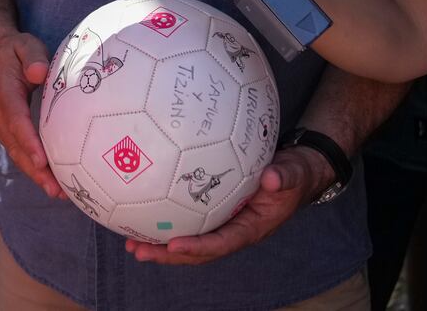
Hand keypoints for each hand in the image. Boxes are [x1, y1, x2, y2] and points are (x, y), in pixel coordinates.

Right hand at [0, 13, 61, 198]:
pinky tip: (49, 179)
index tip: (41, 160)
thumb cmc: (15, 49)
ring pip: (15, 152)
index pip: (16, 119)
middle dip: (35, 169)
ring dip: (34, 173)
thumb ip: (33, 57)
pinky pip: (17, 150)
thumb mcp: (25, 45)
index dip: (28, 141)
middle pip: (15, 144)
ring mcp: (0, 122)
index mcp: (4, 90)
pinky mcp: (5, 127)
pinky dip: (31, 166)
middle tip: (56, 188)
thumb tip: (39, 73)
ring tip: (57, 191)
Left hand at [126, 146, 327, 264]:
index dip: (198, 247)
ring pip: (189, 238)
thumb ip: (285, 177)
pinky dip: (167, 221)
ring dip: (161, 243)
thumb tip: (272, 178)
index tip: (174, 245)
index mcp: (251, 229)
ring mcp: (223, 222)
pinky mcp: (215, 210)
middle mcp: (233, 230)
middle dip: (167, 254)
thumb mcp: (294, 174)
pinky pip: (189, 220)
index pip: (221, 244)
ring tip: (131, 242)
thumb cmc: (294, 174)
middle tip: (138, 250)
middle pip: (197, 250)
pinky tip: (144, 214)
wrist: (296, 172)